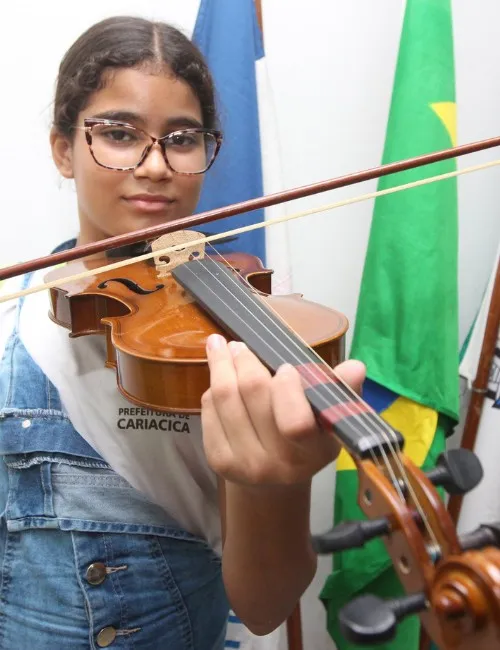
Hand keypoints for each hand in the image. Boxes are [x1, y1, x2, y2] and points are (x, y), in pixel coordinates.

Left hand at [201, 334, 365, 486]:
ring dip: (221, 365)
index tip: (286, 365)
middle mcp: (276, 464)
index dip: (287, 388)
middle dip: (245, 360)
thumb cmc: (308, 439)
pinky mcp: (218, 461)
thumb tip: (356, 366)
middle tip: (241, 344)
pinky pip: (209, 409)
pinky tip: (219, 376)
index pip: (295, 422)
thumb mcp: (330, 418)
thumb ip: (339, 390)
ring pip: (224, 398)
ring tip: (220, 346)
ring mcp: (244, 465)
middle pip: (252, 394)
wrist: (275, 480)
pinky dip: (212, 387)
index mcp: (311, 452)